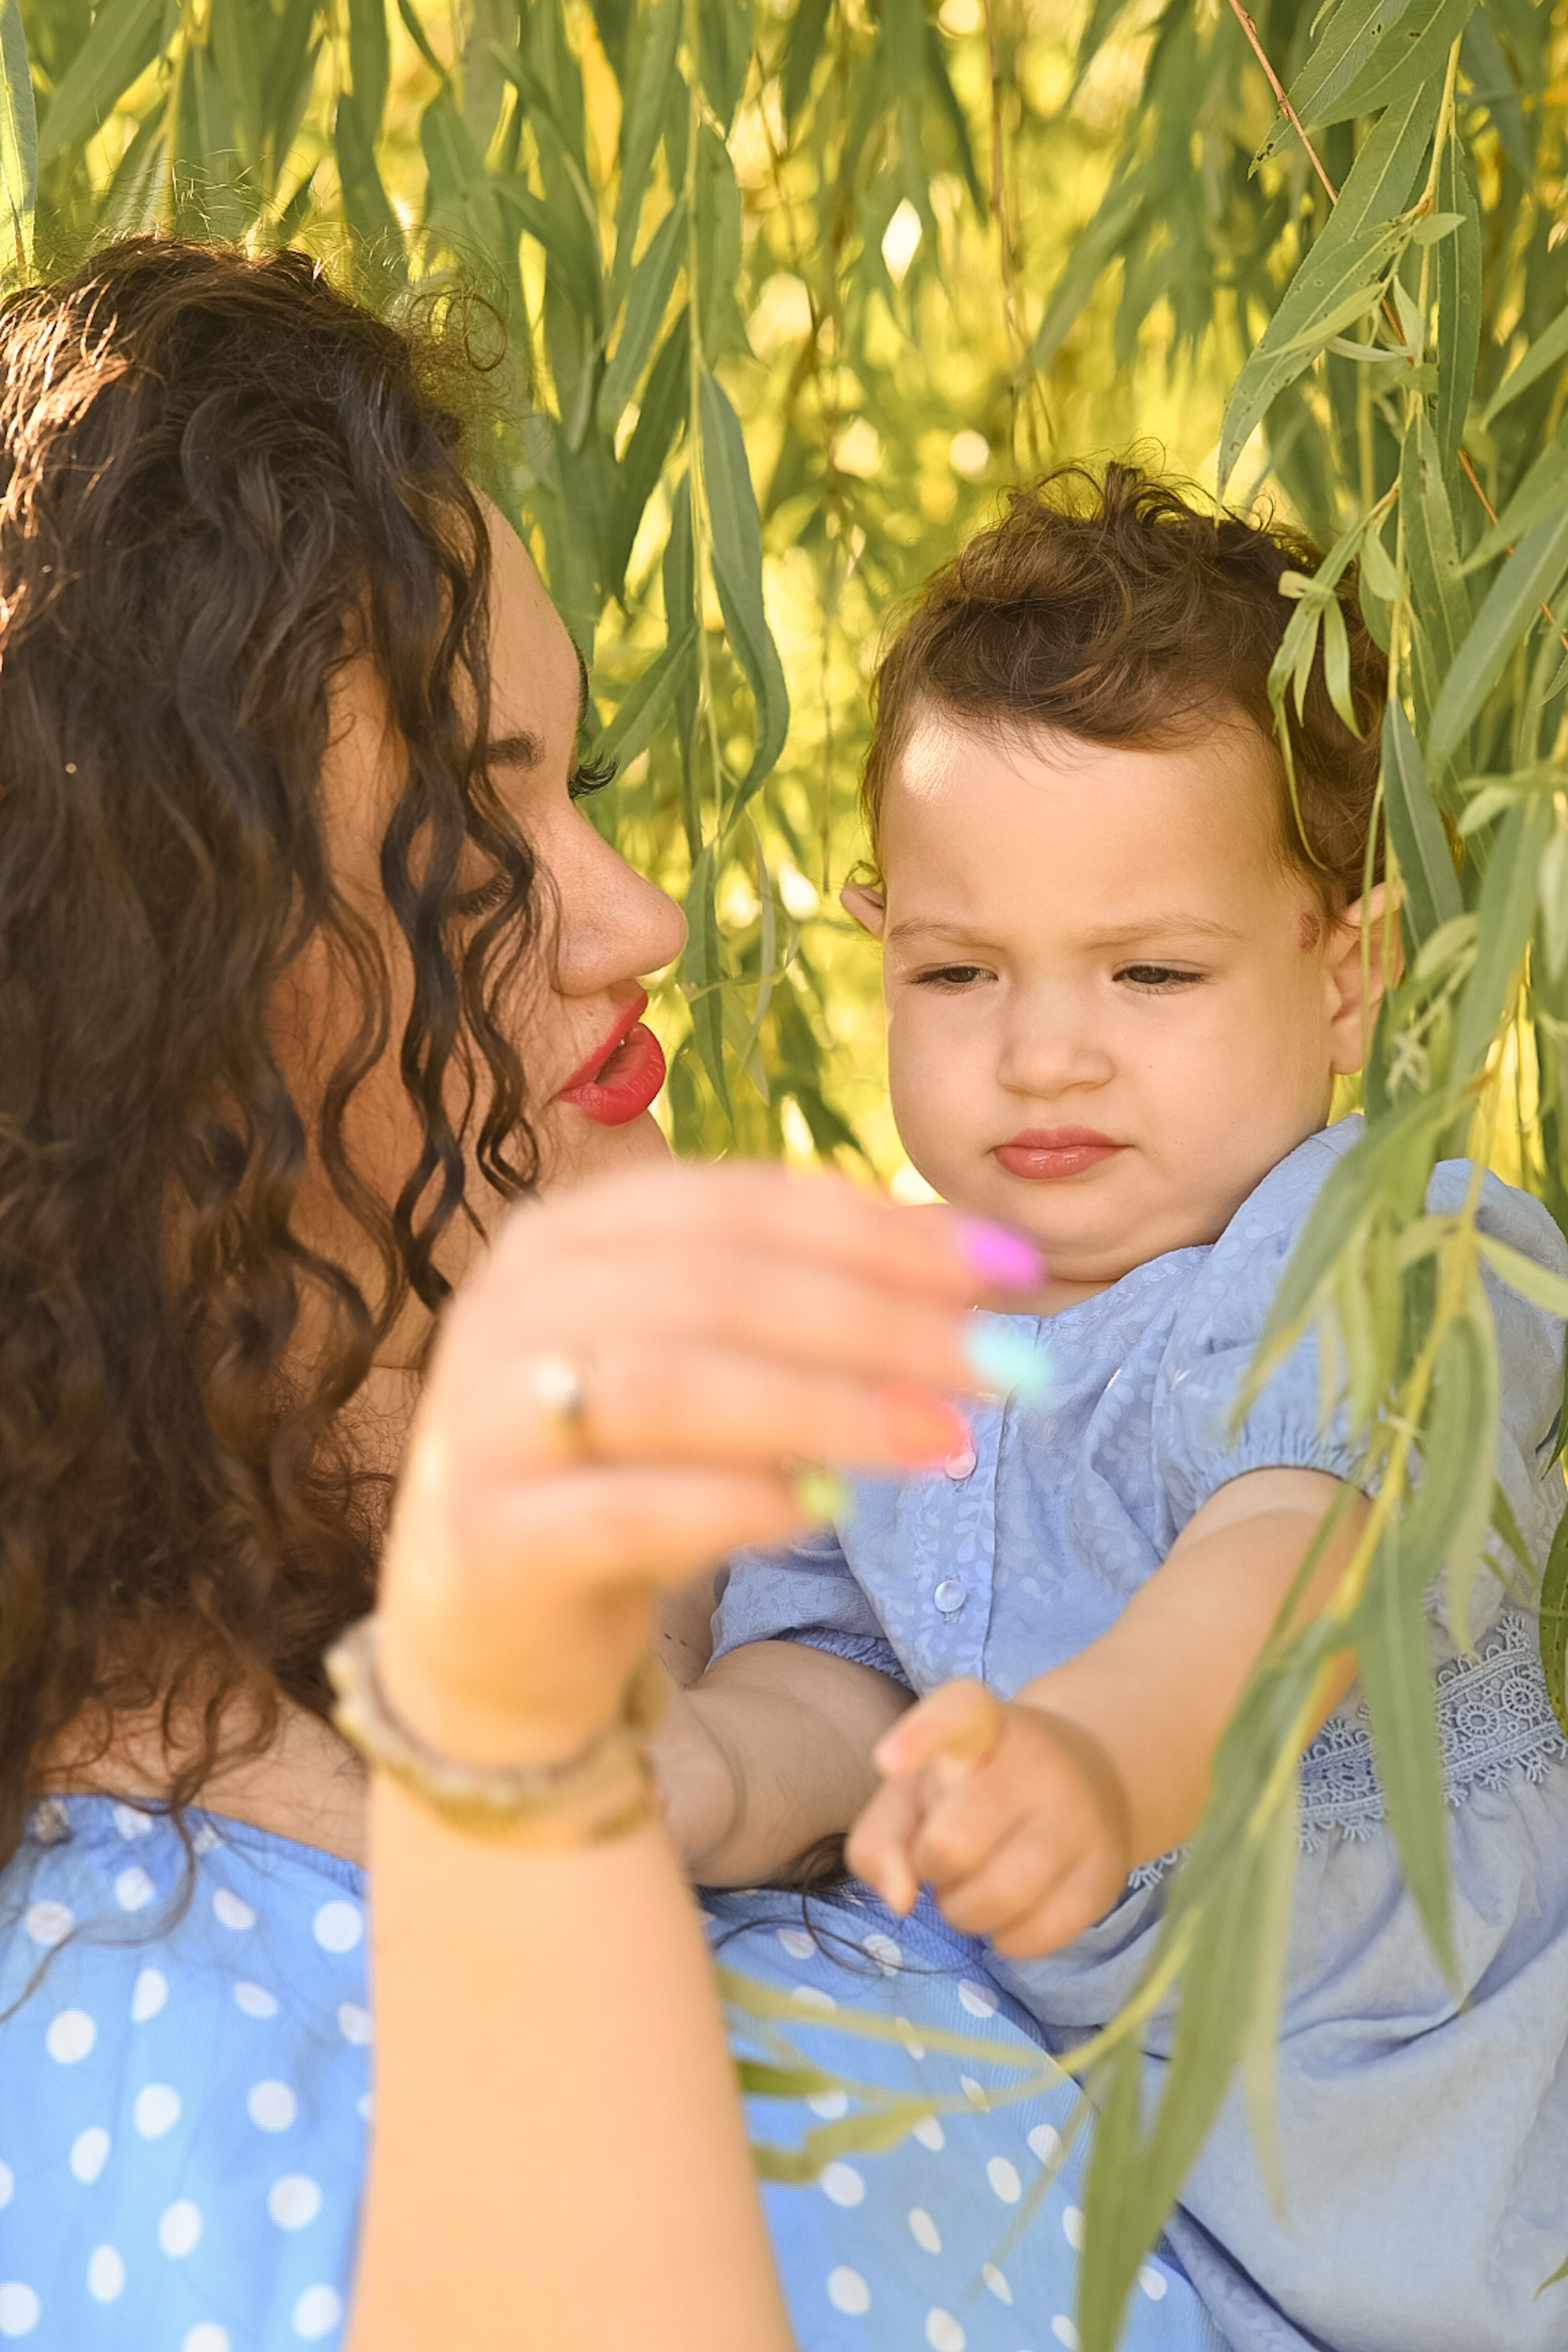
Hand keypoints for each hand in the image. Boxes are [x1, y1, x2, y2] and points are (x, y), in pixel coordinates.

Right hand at [376, 1163, 1013, 1765]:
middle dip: (881, 1322)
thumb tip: (984, 1264)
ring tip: (945, 1443)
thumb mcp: (712, 1370)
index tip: (1011, 1269)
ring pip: (671, 1387)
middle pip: (717, 1287)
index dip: (885, 1230)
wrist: (487, 1635)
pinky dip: (734, 1504)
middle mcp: (510, 1306)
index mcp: (567, 1235)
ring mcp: (482, 1419)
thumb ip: (811, 1305)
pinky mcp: (484, 1537)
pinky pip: (623, 1510)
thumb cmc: (627, 1477)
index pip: (742, 1203)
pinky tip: (826, 1509)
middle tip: (1005, 1370)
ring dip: (825, 1409)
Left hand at [846, 1678, 1132, 1956]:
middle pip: (952, 1845)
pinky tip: (1011, 1908)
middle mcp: (1038, 1760)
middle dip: (932, 1867)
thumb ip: (880, 1838)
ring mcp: (1079, 1816)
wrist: (1086, 1777)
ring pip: (993, 1901)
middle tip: (944, 1855)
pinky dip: (1006, 1938)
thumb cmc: (976, 1786)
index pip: (956, 1714)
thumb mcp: (915, 1789)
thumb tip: (900, 1900)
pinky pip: (1033, 1937)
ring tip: (974, 1883)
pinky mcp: (1105, 1872)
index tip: (888, 1762)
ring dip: (964, 1910)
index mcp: (982, 1724)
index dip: (918, 1736)